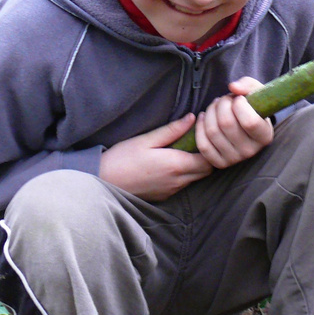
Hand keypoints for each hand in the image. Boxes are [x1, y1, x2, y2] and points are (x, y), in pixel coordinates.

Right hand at [99, 114, 213, 200]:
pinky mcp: (164, 197)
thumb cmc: (123, 158)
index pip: (209, 160)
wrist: (104, 181)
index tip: (201, 135)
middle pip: (206, 171)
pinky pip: (181, 185)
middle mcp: (178, 181)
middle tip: (194, 142)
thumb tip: (192, 118)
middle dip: (205, 157)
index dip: (209, 148)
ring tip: (181, 151)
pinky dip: (182, 175)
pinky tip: (169, 164)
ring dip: (194, 167)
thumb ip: (172, 130)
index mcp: (176, 165)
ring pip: (194, 179)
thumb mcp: (147, 139)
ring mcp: (171, 191)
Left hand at [194, 78, 273, 169]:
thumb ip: (247, 85)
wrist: (245, 125)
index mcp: (265, 136)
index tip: (239, 99)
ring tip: (215, 106)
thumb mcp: (256, 92)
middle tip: (224, 100)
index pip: (249, 122)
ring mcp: (234, 159)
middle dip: (222, 104)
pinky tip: (203, 117)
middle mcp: (251, 151)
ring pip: (212, 131)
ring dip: (210, 112)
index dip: (239, 104)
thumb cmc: (252, 107)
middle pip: (226, 124)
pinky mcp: (219, 163)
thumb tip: (232, 87)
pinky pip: (203, 144)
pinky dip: (199, 127)